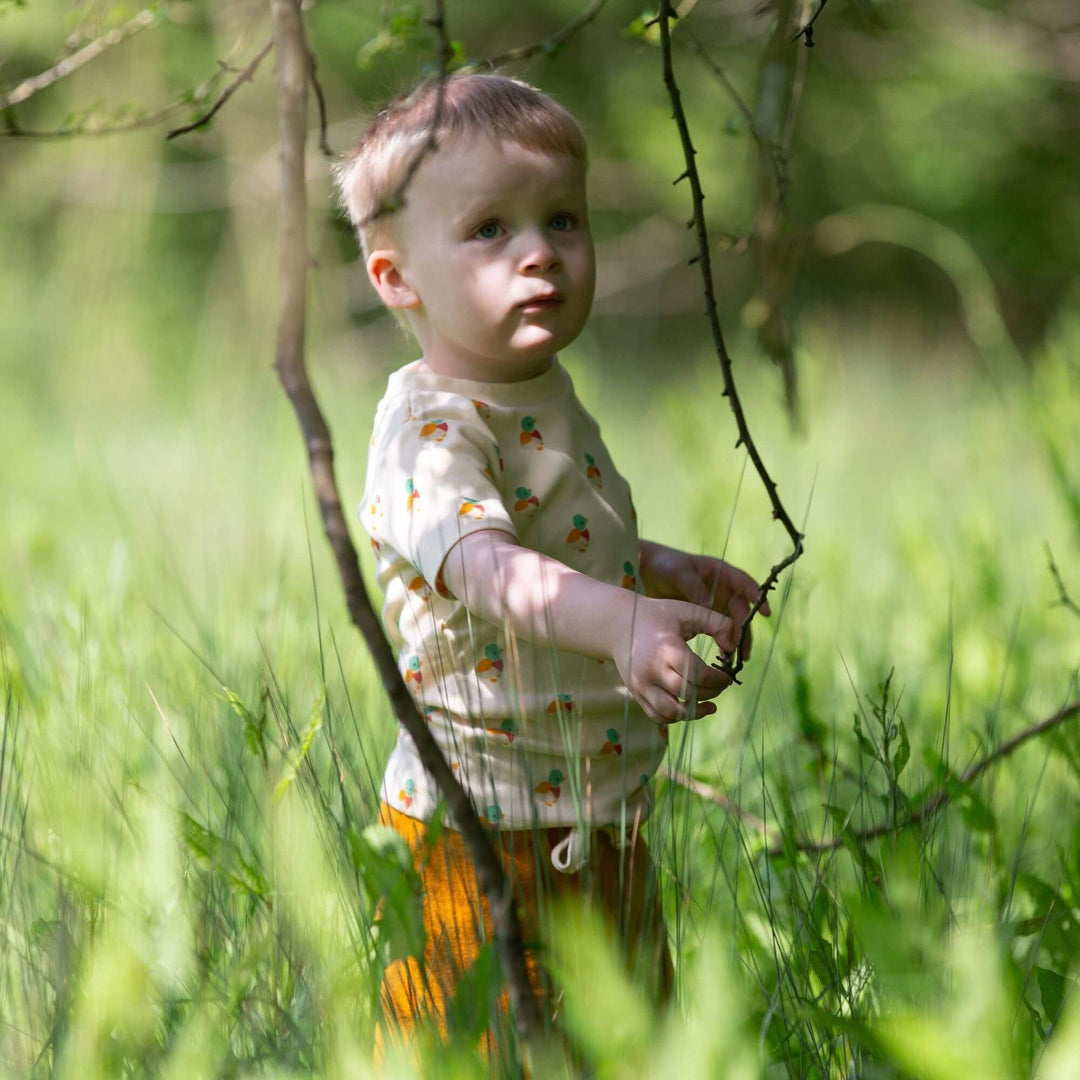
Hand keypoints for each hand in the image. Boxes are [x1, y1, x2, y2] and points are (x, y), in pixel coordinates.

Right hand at [610, 596, 735, 723]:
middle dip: (712, 693)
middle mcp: (652, 670)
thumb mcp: (688, 612)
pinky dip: (677, 717)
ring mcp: (642, 685)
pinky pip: (658, 716)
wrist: (618, 625)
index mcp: (666, 649)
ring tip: (710, 706)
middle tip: (721, 685)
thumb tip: (733, 648)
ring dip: (696, 713)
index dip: (719, 679)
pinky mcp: (637, 694)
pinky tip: (690, 707)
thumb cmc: (658, 616)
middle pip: (688, 694)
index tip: (727, 675)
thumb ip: (717, 624)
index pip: (698, 675)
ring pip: (672, 712)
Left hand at [639, 542, 770, 661]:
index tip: (765, 612)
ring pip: (732, 625)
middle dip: (744, 630)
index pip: (744, 584)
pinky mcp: (706, 618)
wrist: (648, 573)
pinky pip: (719, 632)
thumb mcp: (680, 574)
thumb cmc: (667, 566)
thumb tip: (710, 605)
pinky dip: (722, 644)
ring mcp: (716, 605)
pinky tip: (723, 659)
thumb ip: (695, 589)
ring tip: (737, 660)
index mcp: (721, 573)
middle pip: (740, 611)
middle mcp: (723, 590)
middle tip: (742, 649)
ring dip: (736, 641)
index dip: (757, 597)